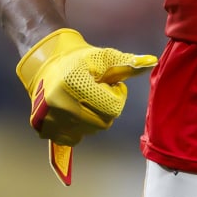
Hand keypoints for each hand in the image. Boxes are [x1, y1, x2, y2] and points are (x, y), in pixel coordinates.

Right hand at [16, 28, 157, 184]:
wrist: (46, 64)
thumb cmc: (80, 60)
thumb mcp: (104, 57)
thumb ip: (128, 63)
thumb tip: (152, 61)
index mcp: (74, 85)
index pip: (112, 108)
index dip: (115, 95)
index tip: (107, 85)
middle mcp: (60, 104)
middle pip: (103, 122)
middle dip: (105, 108)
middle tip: (96, 92)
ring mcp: (50, 119)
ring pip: (89, 131)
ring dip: (92, 118)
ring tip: (83, 99)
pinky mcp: (44, 129)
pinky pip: (73, 139)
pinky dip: (77, 128)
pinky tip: (73, 112)